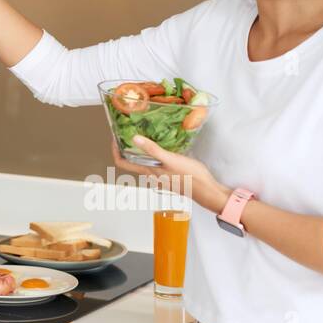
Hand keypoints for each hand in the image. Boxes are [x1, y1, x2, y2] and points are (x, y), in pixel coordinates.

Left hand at [110, 135, 230, 212]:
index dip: (115, 151)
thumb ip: (153, 150)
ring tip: (143, 135)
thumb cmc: (190, 176)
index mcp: (148, 171)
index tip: (115, 138)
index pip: (123, 163)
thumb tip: (134, 139)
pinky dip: (153, 154)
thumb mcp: (170, 159)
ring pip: (144, 162)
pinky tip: (161, 145)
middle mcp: (151, 175)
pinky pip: (156, 164)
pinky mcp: (170, 175)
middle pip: (132, 162)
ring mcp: (160, 176)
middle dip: (128, 147)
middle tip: (128, 131)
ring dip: (141, 150)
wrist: (207, 190)